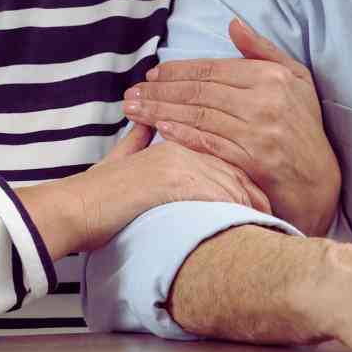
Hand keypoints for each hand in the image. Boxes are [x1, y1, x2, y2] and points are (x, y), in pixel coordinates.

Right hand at [23, 123, 270, 254]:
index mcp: (175, 141)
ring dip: (253, 205)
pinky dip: (238, 212)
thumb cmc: (98, 193)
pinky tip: (250, 228)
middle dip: (257, 192)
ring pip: (232, 181)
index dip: (246, 178)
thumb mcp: (122, 159)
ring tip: (269, 227)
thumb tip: (145, 124)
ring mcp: (180, 161)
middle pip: (235, 166)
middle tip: (276, 215)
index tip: (263, 199)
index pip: (224, 153)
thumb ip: (139, 139)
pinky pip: (219, 195)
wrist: (76, 208)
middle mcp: (182, 146)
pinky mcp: (176, 180)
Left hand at [123, 18, 340, 236]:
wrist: (319, 179)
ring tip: (134, 110)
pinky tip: (159, 131)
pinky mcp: (252, 161)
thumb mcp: (296, 79)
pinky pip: (208, 143)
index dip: (177, 71)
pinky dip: (181, 135)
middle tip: (132, 93)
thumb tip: (233, 24)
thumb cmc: (304, 126)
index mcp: (271, 77)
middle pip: (199, 92)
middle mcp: (265, 101)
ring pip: (198, 116)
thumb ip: (263, 51)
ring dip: (160, 112)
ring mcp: (258, 132)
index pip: (213, 70)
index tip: (153, 74)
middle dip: (160, 91)